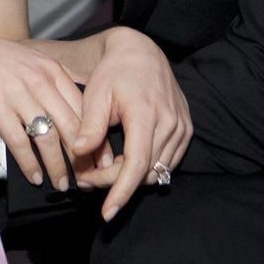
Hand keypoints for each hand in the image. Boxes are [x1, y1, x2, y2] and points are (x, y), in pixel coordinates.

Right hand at [0, 17, 84, 189]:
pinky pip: (19, 142)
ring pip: (48, 137)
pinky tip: (35, 177)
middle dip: (83, 156)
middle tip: (88, 177)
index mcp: (50, 68)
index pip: (83, 107)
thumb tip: (69, 101)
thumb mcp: (26, 58)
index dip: (95, 135)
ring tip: (61, 183)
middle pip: (72, 125)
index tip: (100, 156)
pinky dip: (30, 164)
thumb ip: (48, 77)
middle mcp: (39, 79)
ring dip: (58, 165)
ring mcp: (18, 92)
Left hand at [73, 27, 192, 220]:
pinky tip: (125, 161)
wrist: (141, 51)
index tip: (106, 212)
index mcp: (145, 113)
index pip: (136, 165)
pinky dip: (147, 168)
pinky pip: (168, 162)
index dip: (121, 191)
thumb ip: (90, 126)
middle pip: (144, 172)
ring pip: (158, 171)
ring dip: (131, 178)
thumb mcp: (96, 95)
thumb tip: (78, 154)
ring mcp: (181, 127)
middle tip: (86, 179)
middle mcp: (170, 123)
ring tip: (102, 169)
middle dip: (115, 183)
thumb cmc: (114, 72)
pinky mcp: (186, 129)